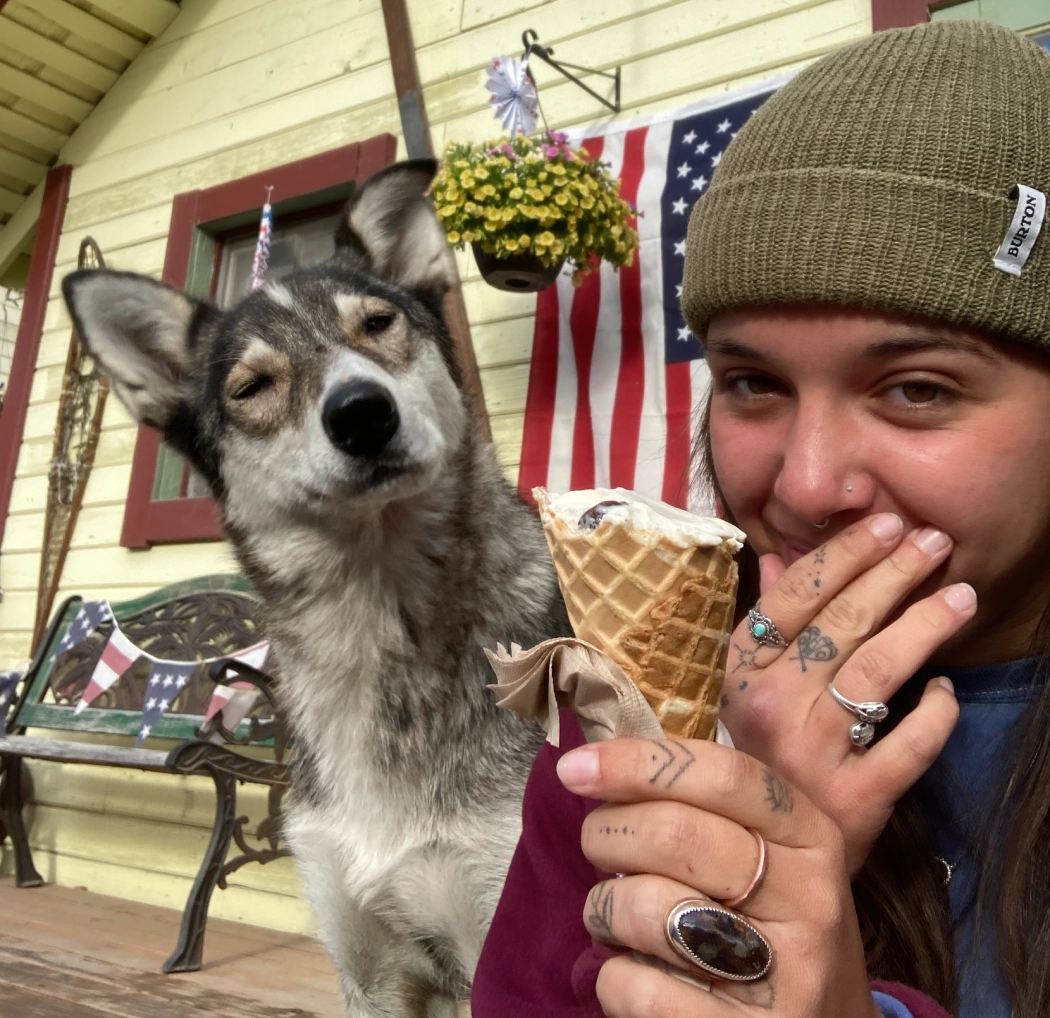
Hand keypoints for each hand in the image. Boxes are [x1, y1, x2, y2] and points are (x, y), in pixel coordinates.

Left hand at [557, 738, 881, 1017]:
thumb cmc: (771, 930)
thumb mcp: (768, 857)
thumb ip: (705, 805)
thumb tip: (602, 760)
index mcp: (810, 837)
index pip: (723, 774)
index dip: (638, 762)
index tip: (575, 767)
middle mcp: (808, 899)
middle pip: (675, 833)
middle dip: (607, 832)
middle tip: (596, 846)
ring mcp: (783, 974)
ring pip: (648, 906)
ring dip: (604, 907)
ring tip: (616, 917)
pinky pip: (637, 986)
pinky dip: (615, 977)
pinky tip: (639, 975)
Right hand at [719, 515, 971, 872]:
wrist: (758, 859)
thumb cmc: (756, 760)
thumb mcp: (742, 692)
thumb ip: (763, 627)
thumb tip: (776, 559)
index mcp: (740, 674)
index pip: (791, 599)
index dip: (842, 557)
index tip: (885, 524)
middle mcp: (770, 705)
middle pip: (840, 624)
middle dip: (893, 574)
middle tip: (934, 541)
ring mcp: (813, 752)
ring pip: (876, 672)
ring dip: (923, 627)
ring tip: (962, 596)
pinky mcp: (856, 798)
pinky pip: (908, 743)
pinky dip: (935, 712)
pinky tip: (944, 688)